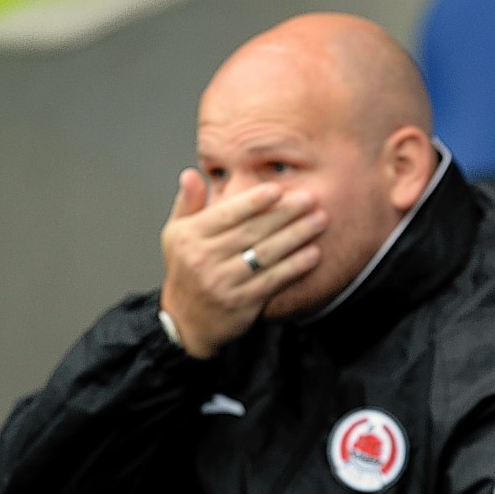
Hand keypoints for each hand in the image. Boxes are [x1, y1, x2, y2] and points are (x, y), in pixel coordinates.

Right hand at [158, 168, 326, 357]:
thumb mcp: (176, 234)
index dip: (254, 201)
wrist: (187, 320)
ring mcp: (223, 282)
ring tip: (319, 221)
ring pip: (266, 254)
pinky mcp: (241, 302)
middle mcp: (204, 258)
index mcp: (190, 236)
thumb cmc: (187, 269)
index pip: (227, 213)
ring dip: (297, 236)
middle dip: (285, 213)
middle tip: (310, 198)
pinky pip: (273, 280)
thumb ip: (188, 203)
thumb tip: (192, 173)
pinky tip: (314, 254)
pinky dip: (295, 267)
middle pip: (252, 231)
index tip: (278, 189)